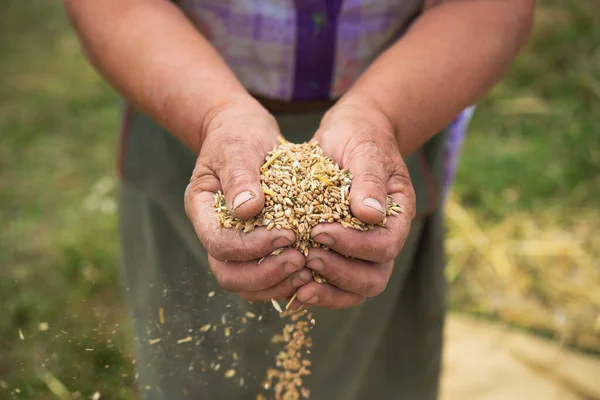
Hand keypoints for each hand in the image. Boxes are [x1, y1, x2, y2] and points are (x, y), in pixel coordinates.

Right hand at [184, 97, 312, 299]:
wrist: (245, 132)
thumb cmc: (239, 134)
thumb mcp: (239, 147)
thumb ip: (240, 176)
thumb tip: (246, 210)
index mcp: (203, 210)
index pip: (219, 243)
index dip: (251, 246)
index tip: (287, 235)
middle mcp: (215, 233)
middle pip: (229, 274)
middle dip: (265, 274)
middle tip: (301, 260)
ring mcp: (236, 244)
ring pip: (248, 284)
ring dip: (278, 283)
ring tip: (309, 270)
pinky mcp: (257, 248)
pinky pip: (267, 277)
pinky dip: (287, 280)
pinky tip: (313, 271)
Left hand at [294, 97, 416, 308]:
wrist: (348, 132)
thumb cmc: (360, 135)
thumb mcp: (365, 150)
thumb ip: (369, 180)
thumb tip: (370, 215)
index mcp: (397, 216)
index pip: (385, 246)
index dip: (354, 245)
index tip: (319, 231)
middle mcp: (382, 239)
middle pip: (373, 279)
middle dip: (340, 274)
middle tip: (307, 258)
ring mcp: (360, 249)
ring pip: (353, 289)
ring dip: (326, 290)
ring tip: (296, 283)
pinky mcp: (337, 251)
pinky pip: (330, 281)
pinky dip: (313, 286)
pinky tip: (289, 286)